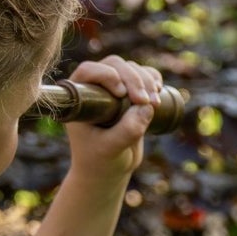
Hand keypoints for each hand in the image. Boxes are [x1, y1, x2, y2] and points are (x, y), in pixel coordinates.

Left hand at [62, 55, 163, 180]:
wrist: (108, 170)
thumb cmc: (100, 161)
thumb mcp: (111, 148)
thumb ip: (127, 131)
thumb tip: (146, 106)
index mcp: (78, 97)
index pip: (89, 70)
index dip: (108, 75)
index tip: (122, 94)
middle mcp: (93, 87)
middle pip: (114, 65)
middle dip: (134, 79)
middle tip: (146, 101)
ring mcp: (112, 89)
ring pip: (131, 68)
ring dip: (146, 80)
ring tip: (155, 103)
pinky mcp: (130, 94)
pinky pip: (143, 75)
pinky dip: (153, 78)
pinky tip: (158, 91)